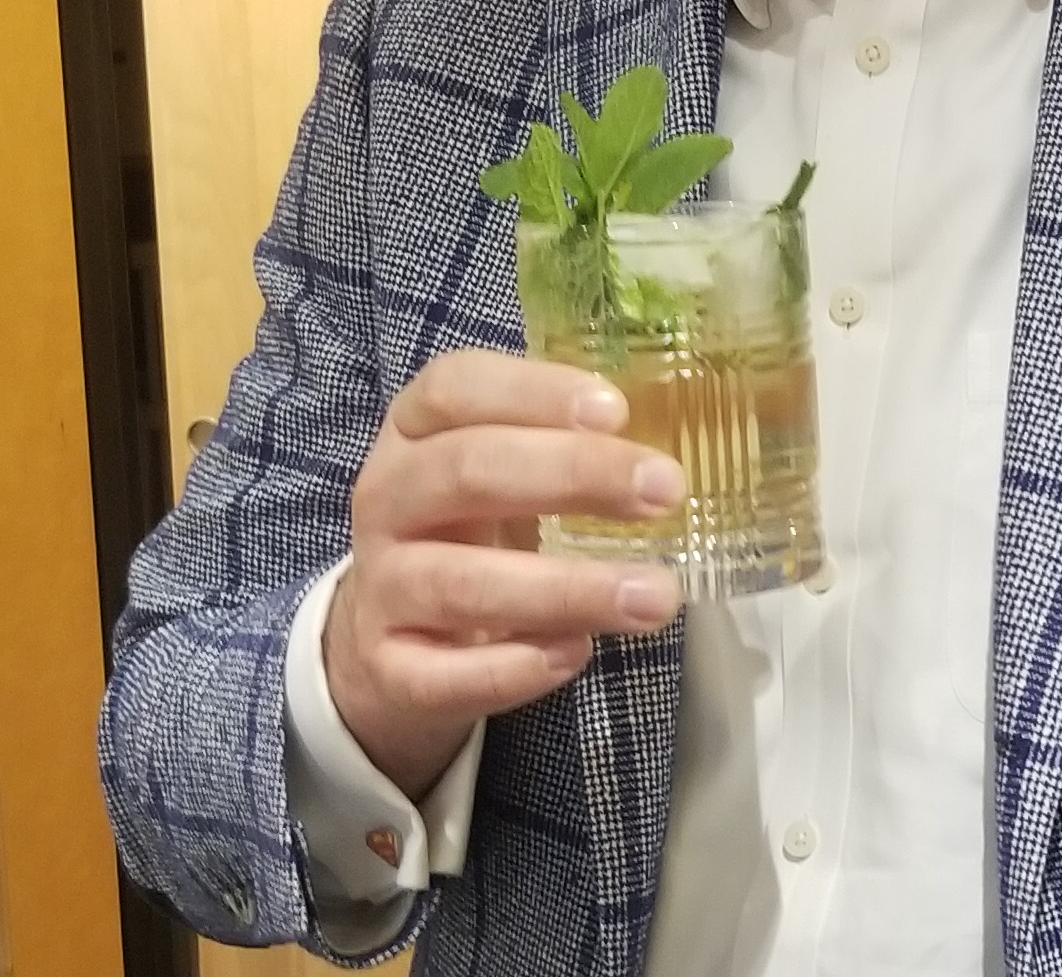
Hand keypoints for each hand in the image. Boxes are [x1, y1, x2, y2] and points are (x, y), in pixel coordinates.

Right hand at [323, 348, 684, 799]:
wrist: (388, 630)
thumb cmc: (474, 522)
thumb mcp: (505, 463)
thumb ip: (570, 441)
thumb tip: (680, 440)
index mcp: (416, 429)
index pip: (455, 386)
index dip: (534, 391)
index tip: (618, 410)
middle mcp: (388, 498)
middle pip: (467, 470)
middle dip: (574, 475)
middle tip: (667, 490)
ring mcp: (381, 587)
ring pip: (460, 583)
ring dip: (568, 589)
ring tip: (655, 595)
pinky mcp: (387, 668)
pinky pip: (440, 674)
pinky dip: (513, 668)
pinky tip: (576, 653)